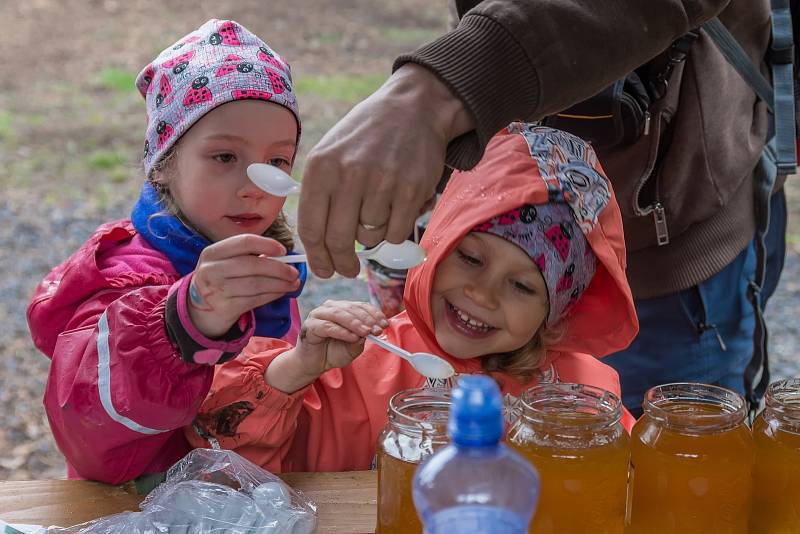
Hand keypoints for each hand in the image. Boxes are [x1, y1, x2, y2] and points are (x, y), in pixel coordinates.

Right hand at [188, 234, 300, 337]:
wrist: (199, 308)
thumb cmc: (221, 279)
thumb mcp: (224, 262)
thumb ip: (248, 256)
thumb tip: (284, 257)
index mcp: (212, 252)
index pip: (244, 242)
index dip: (267, 245)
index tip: (283, 251)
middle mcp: (212, 270)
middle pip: (253, 264)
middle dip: (279, 268)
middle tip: (294, 272)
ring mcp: (217, 290)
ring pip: (256, 284)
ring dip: (280, 284)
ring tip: (293, 283)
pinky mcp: (225, 308)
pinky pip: (255, 300)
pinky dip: (273, 295)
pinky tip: (282, 292)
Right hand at [265, 301, 388, 392]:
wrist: (314, 364)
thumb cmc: (333, 352)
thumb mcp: (353, 346)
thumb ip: (361, 338)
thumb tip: (371, 330)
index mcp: (342, 309)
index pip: (360, 306)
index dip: (374, 314)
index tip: (384, 324)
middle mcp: (330, 308)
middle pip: (351, 308)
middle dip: (367, 319)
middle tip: (377, 330)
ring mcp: (318, 315)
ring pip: (339, 314)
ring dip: (355, 323)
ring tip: (366, 333)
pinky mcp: (310, 326)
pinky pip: (327, 326)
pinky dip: (342, 331)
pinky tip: (352, 337)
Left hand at [298, 64, 474, 277]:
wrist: (413, 109)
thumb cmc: (367, 136)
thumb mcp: (330, 152)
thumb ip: (317, 194)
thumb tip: (314, 244)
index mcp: (321, 166)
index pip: (310, 228)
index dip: (316, 257)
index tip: (324, 270)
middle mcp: (349, 174)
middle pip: (338, 241)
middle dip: (342, 263)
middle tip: (347, 269)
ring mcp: (382, 182)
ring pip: (369, 238)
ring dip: (372, 235)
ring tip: (377, 210)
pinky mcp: (411, 190)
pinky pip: (396, 233)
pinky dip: (394, 230)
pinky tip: (395, 209)